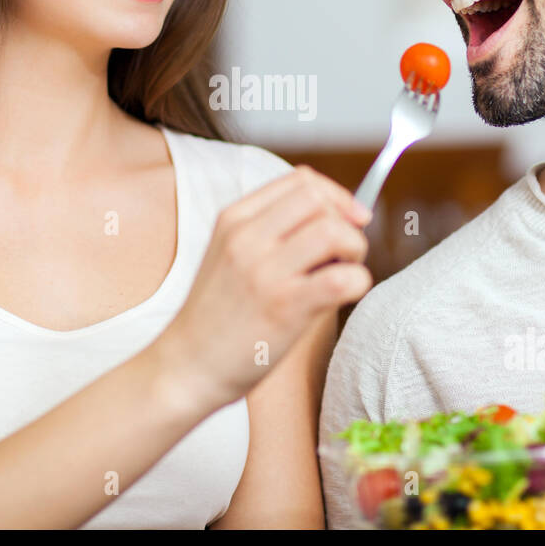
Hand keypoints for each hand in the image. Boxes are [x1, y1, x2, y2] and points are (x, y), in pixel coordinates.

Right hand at [158, 165, 372, 410]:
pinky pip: (342, 279)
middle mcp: (247, 238)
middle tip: (345, 252)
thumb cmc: (218, 314)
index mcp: (234, 219)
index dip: (337, 195)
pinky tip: (344, 295)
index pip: (301, 179)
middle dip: (346, 221)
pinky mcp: (284, 307)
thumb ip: (272, 231)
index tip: (350, 219)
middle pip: (318, 199)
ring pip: (334, 232)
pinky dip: (357, 282)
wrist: (187, 366)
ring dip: (354, 250)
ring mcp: (264, 272)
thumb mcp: (231, 254)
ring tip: (343, 272)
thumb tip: (340, 216)